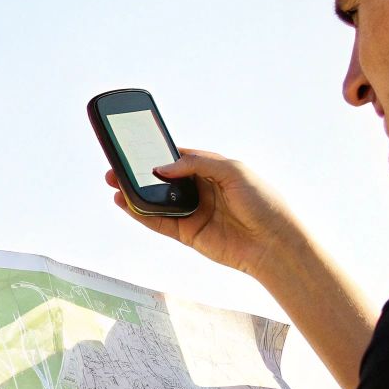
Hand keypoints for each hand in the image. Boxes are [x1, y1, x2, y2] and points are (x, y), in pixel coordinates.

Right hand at [105, 149, 302, 278]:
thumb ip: (196, 163)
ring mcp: (193, 212)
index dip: (158, 152)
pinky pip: (158, 222)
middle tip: (117, 165)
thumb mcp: (233, 170)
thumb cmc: (262, 203)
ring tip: (114, 183)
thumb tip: (162, 167)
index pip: (180, 157)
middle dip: (140, 172)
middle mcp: (201, 190)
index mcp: (214, 170)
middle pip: (163, 178)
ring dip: (135, 192)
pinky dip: (140, 214)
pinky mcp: (188, 234)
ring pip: (157, 200)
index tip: (136, 145)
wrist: (274, 243)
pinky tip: (125, 203)